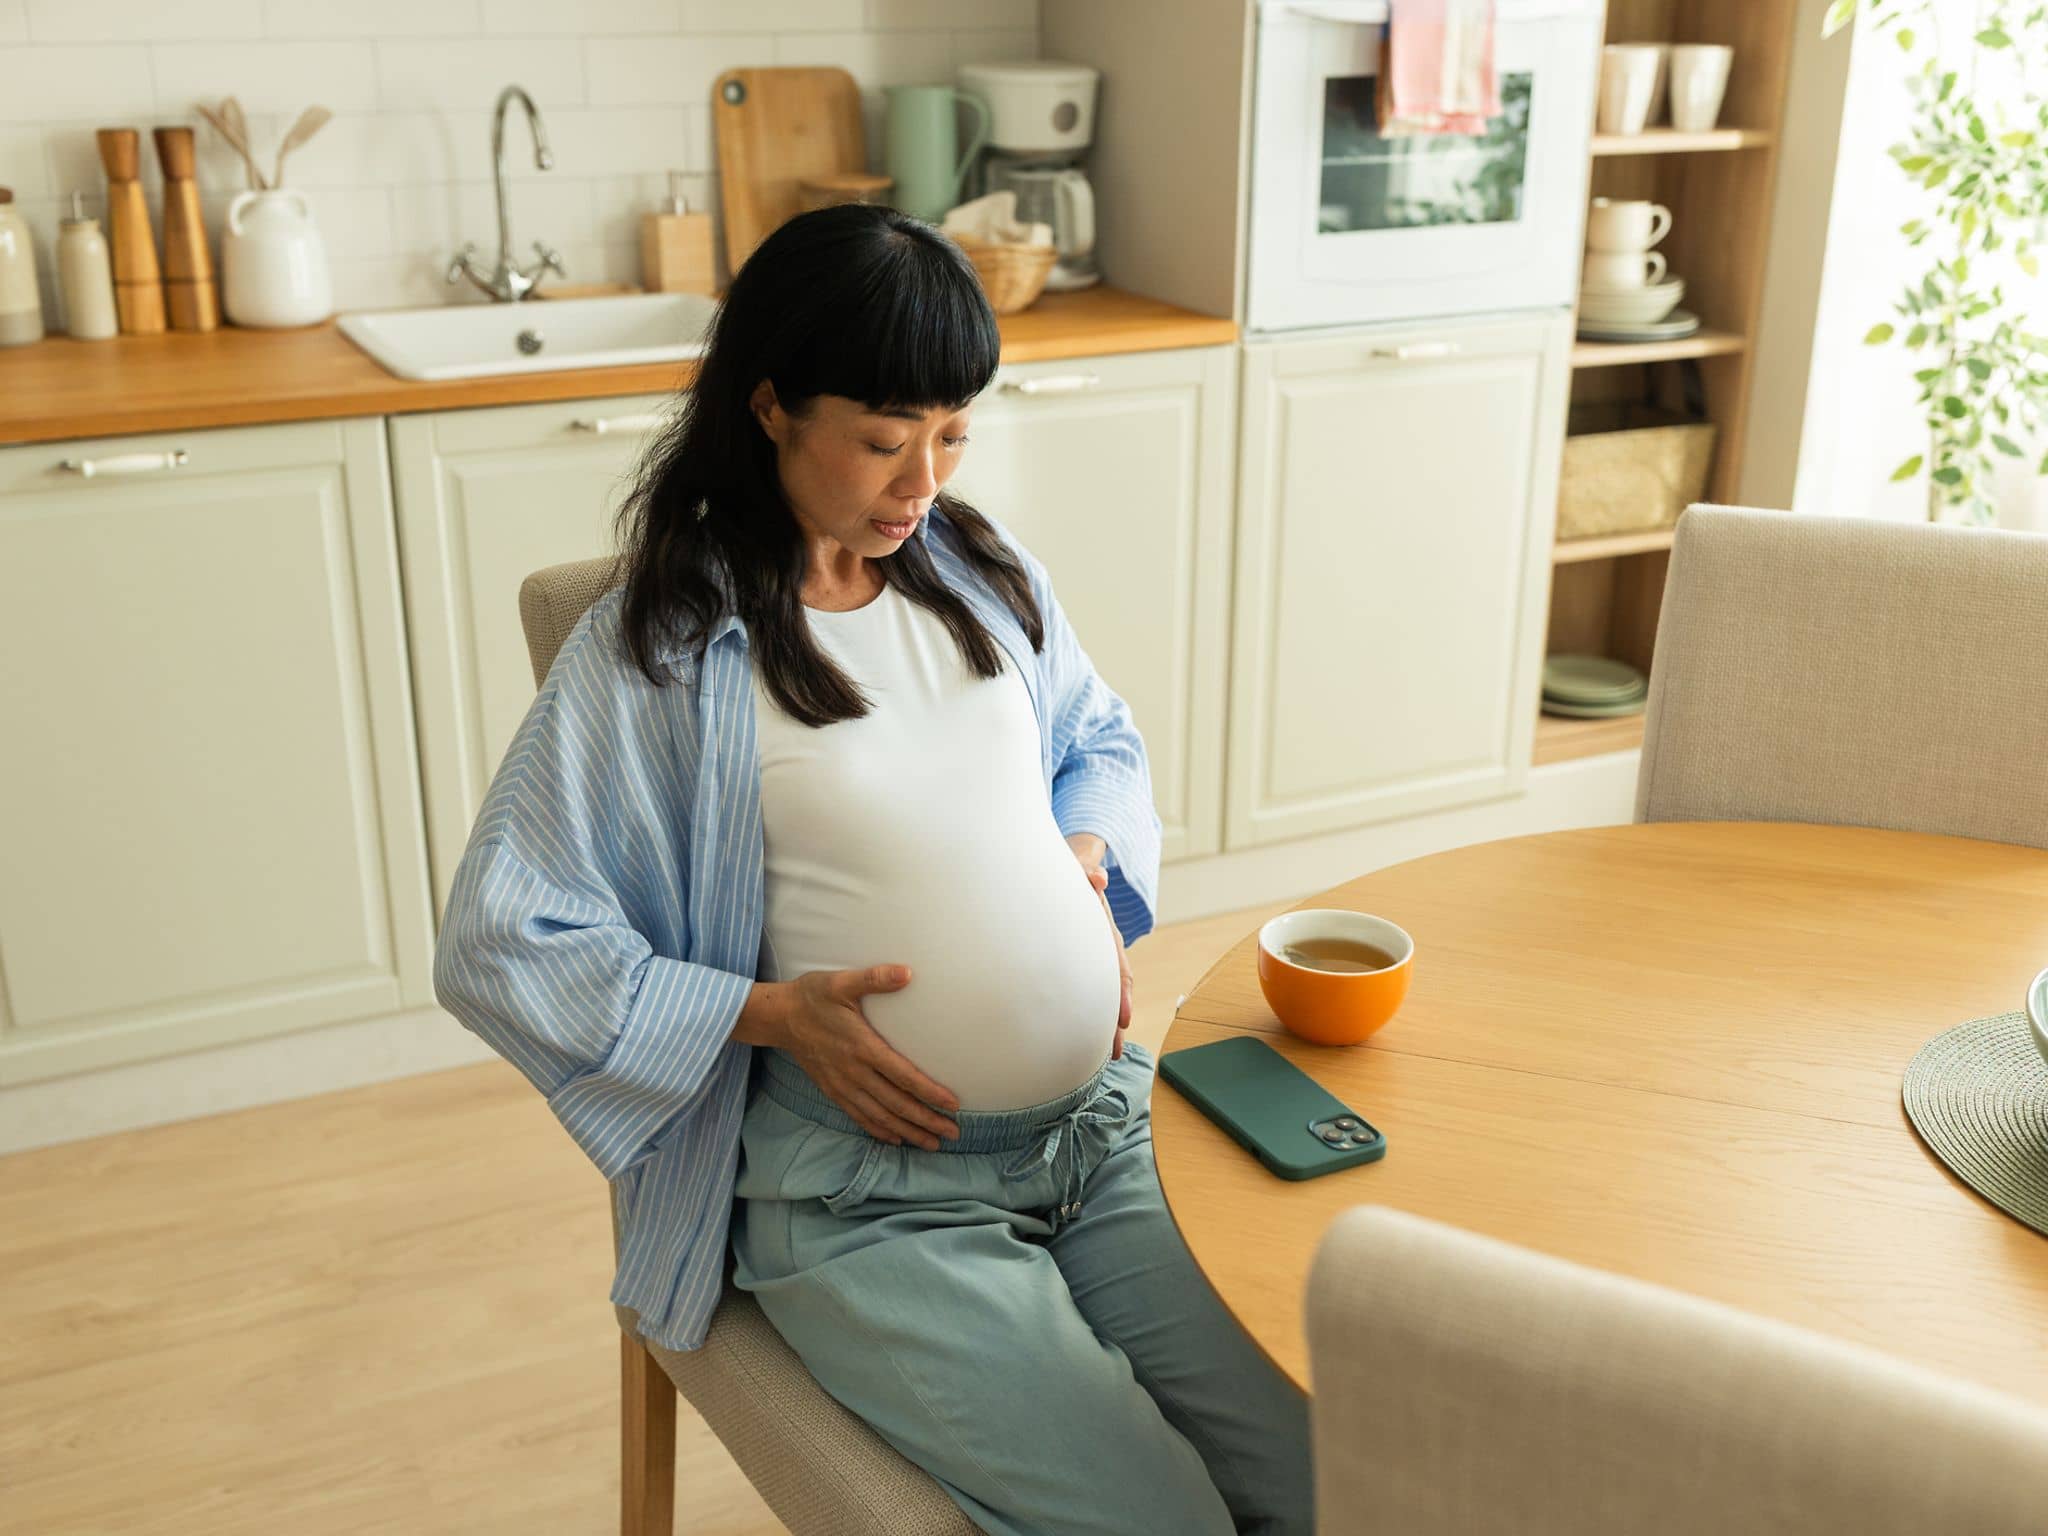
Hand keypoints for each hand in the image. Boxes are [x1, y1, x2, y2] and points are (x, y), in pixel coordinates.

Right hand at [779, 965, 960, 1149]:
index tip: (952, 1104)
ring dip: (908, 1131)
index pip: (903, 1075)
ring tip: (932, 1143)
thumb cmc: (814, 997)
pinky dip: (879, 1130)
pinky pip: (859, 1116)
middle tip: (952, 1133)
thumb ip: (875, 978)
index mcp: (862, 1046)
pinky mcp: (833, 1090)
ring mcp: (842, 1085)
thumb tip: (907, 972)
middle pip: (896, 1103)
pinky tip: (896, 1138)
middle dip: (926, 1120)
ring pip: (880, 1116)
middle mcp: (854, 1072)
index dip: (929, 1092)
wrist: (780, 1017)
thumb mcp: (842, 982)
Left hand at [1068, 835, 1132, 1060]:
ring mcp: (1094, 958)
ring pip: (1103, 996)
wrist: (1079, 867)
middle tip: (1116, 1053)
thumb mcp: (1080, 867)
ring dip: (1106, 1025)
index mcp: (1105, 932)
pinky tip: (1088, 1039)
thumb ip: (1087, 871)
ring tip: (1108, 1057)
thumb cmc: (1075, 870)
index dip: (1121, 993)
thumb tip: (1098, 877)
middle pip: (1114, 990)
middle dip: (1115, 1022)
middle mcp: (1104, 949)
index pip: (1117, 966)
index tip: (1124, 1019)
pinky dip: (1092, 1015)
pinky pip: (1090, 992)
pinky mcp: (1083, 963)